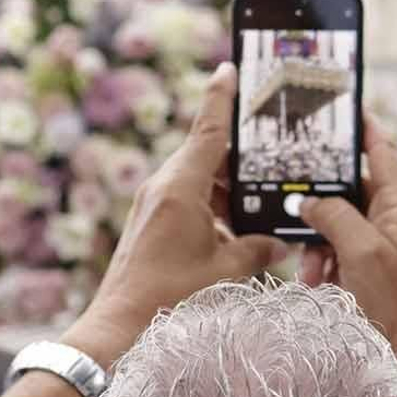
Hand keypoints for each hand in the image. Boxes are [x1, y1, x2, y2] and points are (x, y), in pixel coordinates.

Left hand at [66, 66, 285, 364]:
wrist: (119, 327)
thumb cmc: (170, 297)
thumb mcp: (225, 271)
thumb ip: (257, 250)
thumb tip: (278, 243)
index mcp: (181, 187)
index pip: (208, 129)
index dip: (222, 97)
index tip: (229, 68)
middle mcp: (163, 187)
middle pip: (209, 155)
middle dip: (242, 159)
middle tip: (275, 156)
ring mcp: (153, 205)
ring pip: (200, 181)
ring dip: (230, 190)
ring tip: (263, 204)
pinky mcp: (150, 224)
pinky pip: (188, 202)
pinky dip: (214, 208)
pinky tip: (238, 233)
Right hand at [295, 114, 396, 364]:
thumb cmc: (393, 300)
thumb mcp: (359, 250)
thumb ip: (333, 216)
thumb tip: (309, 202)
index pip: (383, 153)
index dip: (363, 130)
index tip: (346, 109)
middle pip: (353, 191)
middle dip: (322, 205)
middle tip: (295, 206)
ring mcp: (388, 242)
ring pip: (343, 224)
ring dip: (320, 241)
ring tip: (309, 267)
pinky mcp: (377, 264)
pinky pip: (345, 250)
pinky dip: (327, 261)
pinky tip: (316, 280)